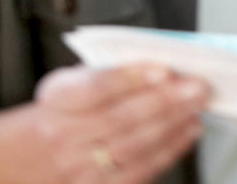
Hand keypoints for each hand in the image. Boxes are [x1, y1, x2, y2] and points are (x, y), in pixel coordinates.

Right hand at [31, 63, 206, 183]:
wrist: (39, 153)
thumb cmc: (67, 110)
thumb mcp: (74, 81)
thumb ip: (110, 71)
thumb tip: (160, 65)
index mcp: (58, 101)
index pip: (95, 88)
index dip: (130, 79)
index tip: (162, 69)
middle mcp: (64, 137)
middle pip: (120, 118)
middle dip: (165, 100)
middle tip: (196, 87)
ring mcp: (79, 166)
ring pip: (133, 146)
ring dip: (172, 125)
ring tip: (196, 107)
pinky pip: (140, 170)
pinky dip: (170, 149)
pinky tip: (187, 131)